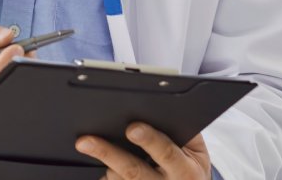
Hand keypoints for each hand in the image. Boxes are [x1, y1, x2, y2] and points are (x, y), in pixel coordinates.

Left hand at [75, 123, 210, 179]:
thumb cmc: (190, 167)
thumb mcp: (196, 150)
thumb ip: (183, 130)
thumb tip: (159, 107)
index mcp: (185, 169)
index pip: (166, 153)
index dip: (149, 140)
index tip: (132, 128)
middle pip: (133, 171)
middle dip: (108, 153)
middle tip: (85, 141)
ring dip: (104, 162)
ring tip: (88, 145)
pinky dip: (104, 175)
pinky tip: (95, 163)